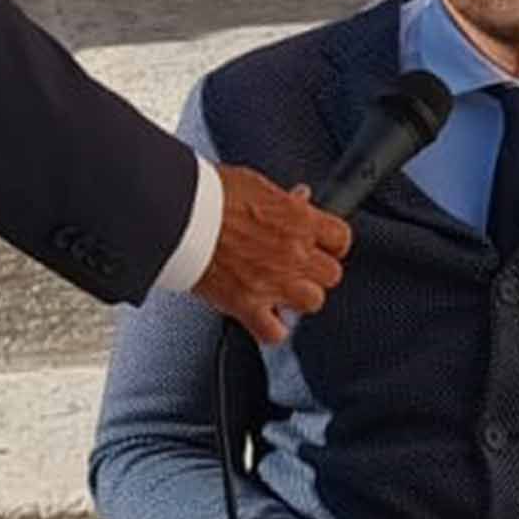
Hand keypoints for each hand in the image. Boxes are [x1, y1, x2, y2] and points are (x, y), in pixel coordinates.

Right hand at [189, 167, 346, 345]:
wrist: (178, 214)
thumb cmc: (210, 196)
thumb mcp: (256, 184)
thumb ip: (283, 200)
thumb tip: (300, 199)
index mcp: (298, 220)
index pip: (341, 238)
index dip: (332, 244)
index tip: (322, 246)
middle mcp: (292, 253)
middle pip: (331, 274)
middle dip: (315, 271)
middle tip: (296, 267)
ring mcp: (272, 282)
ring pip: (313, 302)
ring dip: (298, 298)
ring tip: (280, 290)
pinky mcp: (247, 305)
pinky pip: (274, 333)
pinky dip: (270, 329)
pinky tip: (262, 317)